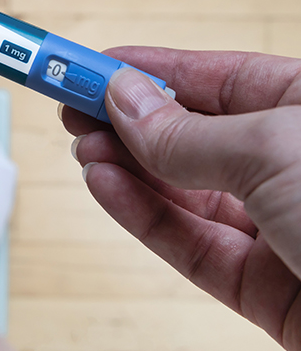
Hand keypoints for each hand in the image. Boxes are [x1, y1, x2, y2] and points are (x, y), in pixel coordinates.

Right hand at [61, 47, 300, 350]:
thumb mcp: (276, 149)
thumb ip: (188, 132)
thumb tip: (126, 100)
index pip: (216, 79)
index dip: (150, 70)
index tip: (93, 65)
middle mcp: (296, 166)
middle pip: (192, 135)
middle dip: (129, 120)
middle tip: (72, 105)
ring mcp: (278, 227)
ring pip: (182, 190)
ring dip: (125, 167)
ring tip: (82, 146)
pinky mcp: (262, 285)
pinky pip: (187, 241)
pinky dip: (139, 213)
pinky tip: (104, 185)